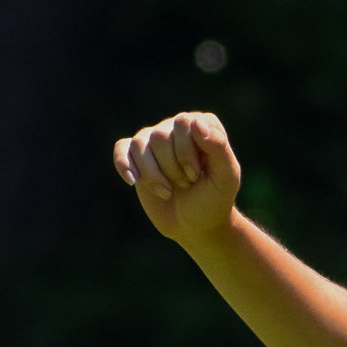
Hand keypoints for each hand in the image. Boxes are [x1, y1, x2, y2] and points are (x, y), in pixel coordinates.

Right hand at [112, 111, 242, 242]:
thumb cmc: (214, 198)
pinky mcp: (136, 158)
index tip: (197, 176)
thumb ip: (218, 146)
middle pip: (160, 136)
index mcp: (203, 124)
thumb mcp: (226, 176)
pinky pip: (121, 149)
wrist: (196, 224)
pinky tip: (133, 181)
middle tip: (186, 184)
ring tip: (167, 192)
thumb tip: (195, 121)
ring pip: (140, 145)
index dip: (187, 154)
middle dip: (172, 168)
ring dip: (153, 175)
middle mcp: (177, 127)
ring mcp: (155, 140)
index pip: (184, 123)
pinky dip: (124, 165)